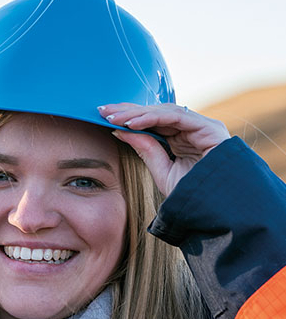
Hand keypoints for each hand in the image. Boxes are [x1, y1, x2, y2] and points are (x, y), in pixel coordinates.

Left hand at [98, 103, 230, 195]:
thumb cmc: (192, 194)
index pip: (151, 121)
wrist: (216, 209)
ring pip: (164, 111)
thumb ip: (145, 149)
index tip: (102, 116)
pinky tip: (132, 123)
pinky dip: (153, 118)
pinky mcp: (210, 128)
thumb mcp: (162, 170)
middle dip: (128, 110)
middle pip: (156, 113)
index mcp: (180, 138)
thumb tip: (120, 130)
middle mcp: (191, 129)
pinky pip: (176, 117)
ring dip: (136, 113)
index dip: (128, 117)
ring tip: (113, 117)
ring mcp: (202, 127)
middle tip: (102, 110)